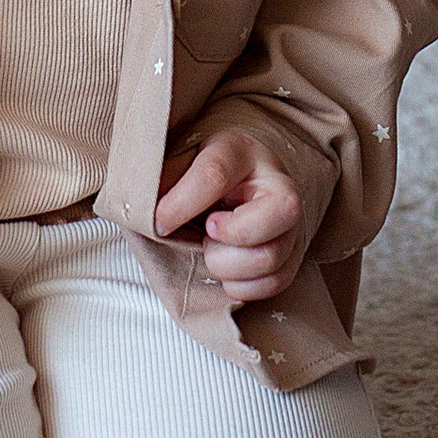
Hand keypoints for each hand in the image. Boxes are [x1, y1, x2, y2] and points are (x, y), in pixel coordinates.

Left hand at [154, 127, 314, 305]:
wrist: (233, 187)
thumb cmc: (198, 176)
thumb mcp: (179, 164)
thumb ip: (163, 179)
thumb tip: (144, 210)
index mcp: (240, 151)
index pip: (215, 174)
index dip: (182, 204)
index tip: (159, 222)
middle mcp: (277, 184)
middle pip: (279, 213)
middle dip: (230, 237)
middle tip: (206, 233)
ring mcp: (292, 222)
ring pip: (271, 256)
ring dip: (228, 266)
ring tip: (212, 251)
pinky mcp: (294, 255)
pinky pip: (276, 281)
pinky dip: (242, 286)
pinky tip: (226, 271)